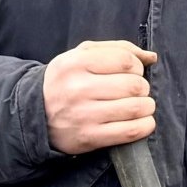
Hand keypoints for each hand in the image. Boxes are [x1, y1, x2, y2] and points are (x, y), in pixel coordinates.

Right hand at [42, 39, 157, 154]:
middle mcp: (77, 89)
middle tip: (135, 91)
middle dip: (142, 87)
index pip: (126, 60)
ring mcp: (82, 115)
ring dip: (146, 106)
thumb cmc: (67, 80)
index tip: (132, 72)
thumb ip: (118, 48)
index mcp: (75, 63)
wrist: (35, 113)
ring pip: (136, 108)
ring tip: (140, 105)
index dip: (137, 66)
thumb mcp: (82, 55)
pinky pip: (130, 131)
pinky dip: (145, 125)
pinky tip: (141, 121)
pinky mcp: (88, 137)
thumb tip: (151, 57)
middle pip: (134, 85)